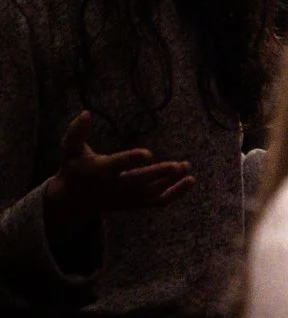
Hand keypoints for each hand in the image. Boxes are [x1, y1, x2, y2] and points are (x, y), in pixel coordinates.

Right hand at [41, 112, 195, 254]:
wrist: (73, 200)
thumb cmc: (74, 167)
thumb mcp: (69, 149)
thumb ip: (76, 132)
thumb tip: (86, 113)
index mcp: (99, 171)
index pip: (116, 165)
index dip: (130, 160)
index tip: (147, 153)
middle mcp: (113, 187)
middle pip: (137, 183)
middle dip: (157, 175)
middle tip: (177, 166)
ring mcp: (125, 198)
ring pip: (150, 194)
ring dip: (170, 182)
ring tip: (186, 167)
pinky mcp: (134, 204)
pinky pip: (157, 202)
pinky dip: (174, 194)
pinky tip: (189, 180)